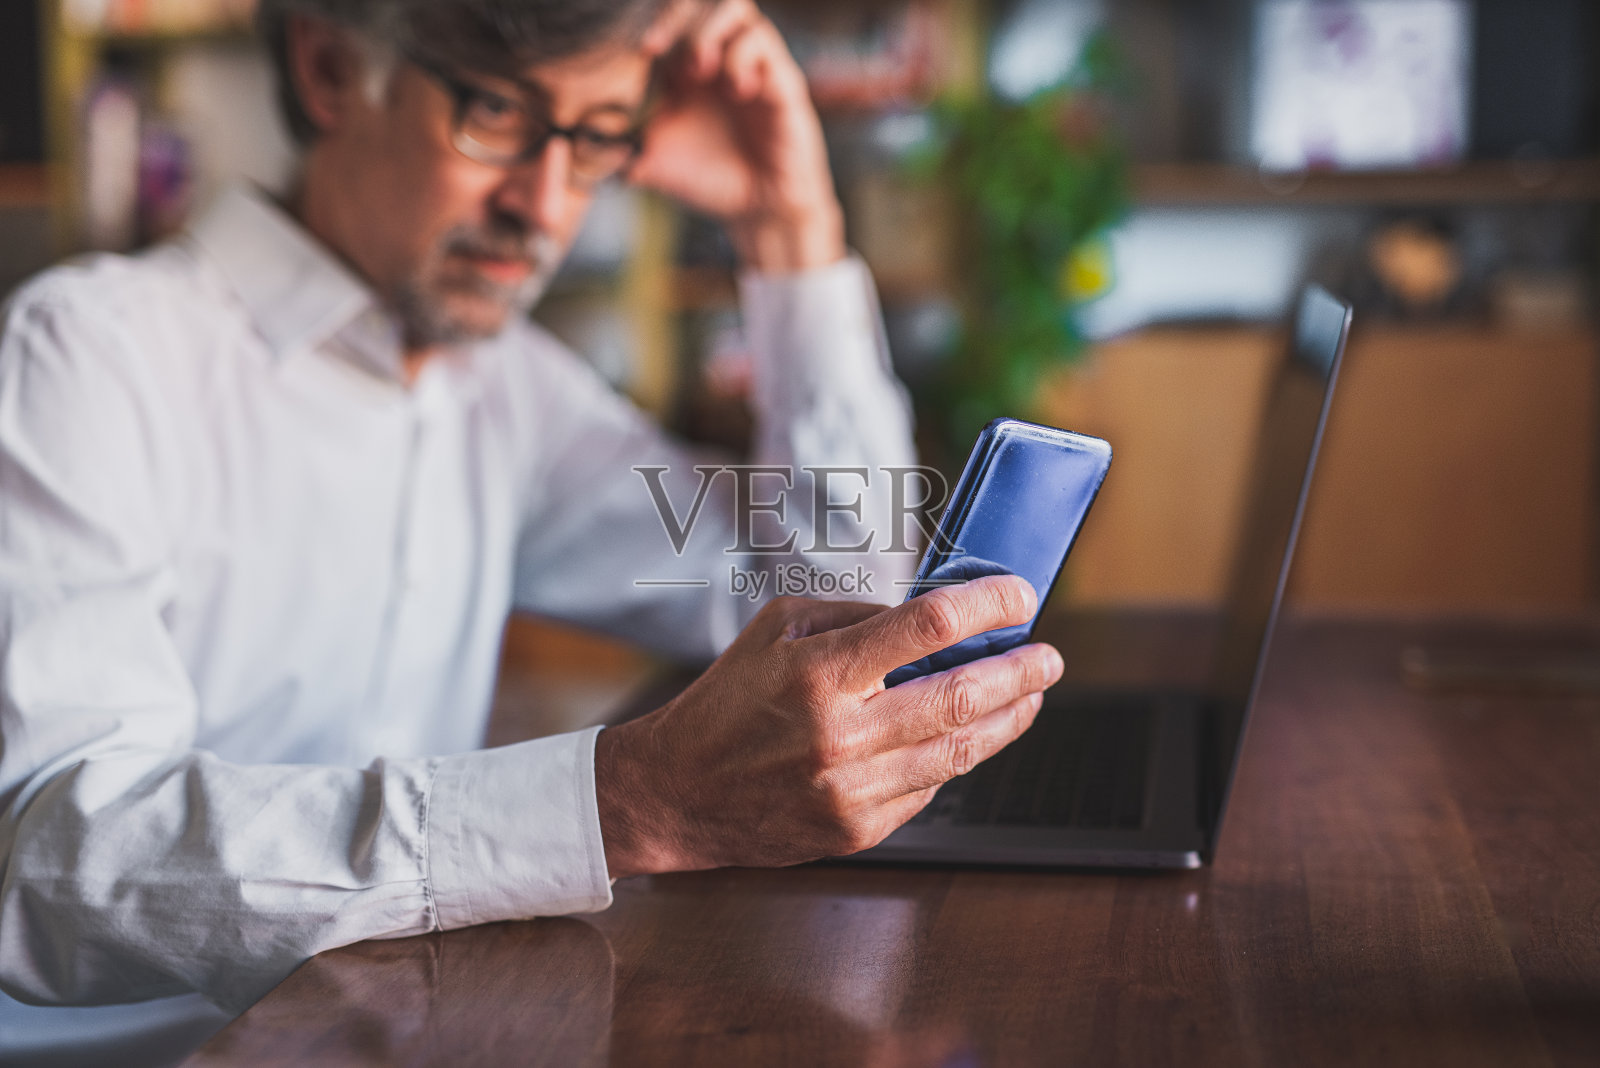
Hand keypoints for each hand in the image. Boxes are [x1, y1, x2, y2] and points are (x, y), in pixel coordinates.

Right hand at [594, 575, 1064, 876]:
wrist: (677, 792)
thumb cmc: (728, 702)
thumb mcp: (777, 629)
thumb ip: (855, 617)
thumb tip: (929, 617)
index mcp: (819, 673)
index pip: (927, 627)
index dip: (987, 606)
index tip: (1019, 595)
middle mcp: (842, 735)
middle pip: (960, 695)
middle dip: (1019, 670)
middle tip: (1048, 656)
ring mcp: (853, 790)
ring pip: (960, 750)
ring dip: (1008, 718)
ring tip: (1031, 695)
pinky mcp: (858, 829)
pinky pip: (930, 787)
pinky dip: (957, 756)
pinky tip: (968, 735)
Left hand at [630, 0, 845, 272]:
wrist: (758, 209)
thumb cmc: (708, 179)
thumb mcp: (653, 163)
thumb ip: (618, 148)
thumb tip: (574, 145)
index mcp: (683, 65)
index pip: (667, 16)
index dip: (650, 20)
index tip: (640, 50)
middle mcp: (718, 54)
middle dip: (674, 15)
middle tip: (656, 49)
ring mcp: (750, 62)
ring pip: (734, 7)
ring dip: (708, 30)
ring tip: (699, 67)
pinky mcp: (779, 78)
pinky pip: (762, 43)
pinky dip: (742, 59)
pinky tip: (736, 90)